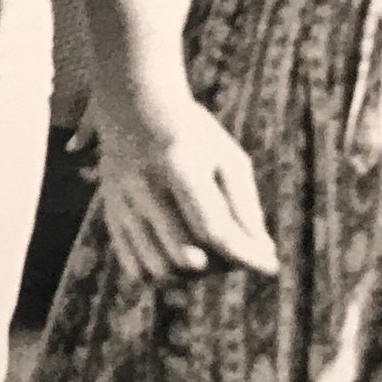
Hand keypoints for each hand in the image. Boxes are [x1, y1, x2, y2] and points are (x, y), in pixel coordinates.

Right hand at [94, 96, 277, 283]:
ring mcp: (122, 204)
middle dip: (223, 265)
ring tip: (210, 255)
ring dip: (194, 275)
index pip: (214, 229)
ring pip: (162, 270)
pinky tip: (181, 256)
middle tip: (238, 250)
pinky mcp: (111, 216)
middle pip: (189, 256)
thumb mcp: (228, 157)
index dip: (246, 255)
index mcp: (179, 163)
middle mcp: (145, 186)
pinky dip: (166, 274)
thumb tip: (263, 255)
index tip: (270, 266)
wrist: (134, 106)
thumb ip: (245, 206)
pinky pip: (137, 271)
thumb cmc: (193, 133)